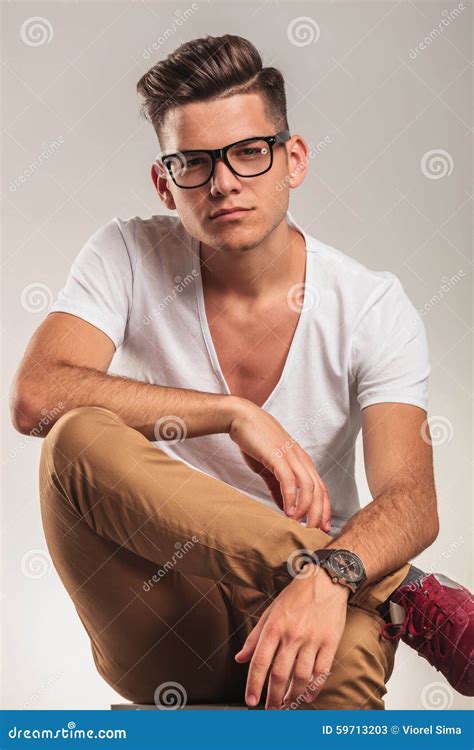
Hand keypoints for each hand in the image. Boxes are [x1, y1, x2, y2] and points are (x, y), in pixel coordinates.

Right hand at [229, 399, 330, 530]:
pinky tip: (287, 511)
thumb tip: (285, 508)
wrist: (242, 419)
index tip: (322, 528)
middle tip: (314, 532)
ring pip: (308, 487)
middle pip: (319, 491)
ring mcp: (291, 457)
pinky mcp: (278, 457)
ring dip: (305, 508)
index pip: (321, 489)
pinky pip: (289, 481)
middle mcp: (301, 459)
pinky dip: (291, 498)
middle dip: (319, 514)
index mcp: (302, 462)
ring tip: (298, 523)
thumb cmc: (256, 441)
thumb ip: (278, 487)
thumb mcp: (270, 468)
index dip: (324, 509)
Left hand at [234, 565, 347, 708]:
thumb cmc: (296, 596)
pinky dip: (314, 688)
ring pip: (301, 677)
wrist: (325, 581)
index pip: (260, 662)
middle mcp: (292, 635)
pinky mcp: (330, 642)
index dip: (253, 684)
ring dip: (293, 696)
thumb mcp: (270, 612)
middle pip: (280, 674)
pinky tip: (308, 696)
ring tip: (288, 704)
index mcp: (274, 627)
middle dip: (273, 697)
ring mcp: (312, 640)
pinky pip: (322, 672)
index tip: (250, 700)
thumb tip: (240, 658)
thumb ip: (255, 637)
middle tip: (270, 710)